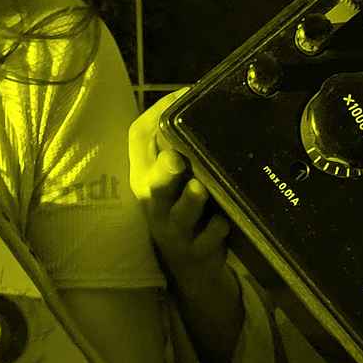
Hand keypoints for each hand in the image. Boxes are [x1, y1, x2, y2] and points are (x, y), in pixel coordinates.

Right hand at [129, 88, 230, 287]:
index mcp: (145, 175)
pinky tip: (224, 224)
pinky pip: (206, 240)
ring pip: (178, 213)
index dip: (158, 113)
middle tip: (175, 158)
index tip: (183, 93)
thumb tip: (199, 94)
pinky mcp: (194, 253)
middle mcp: (153, 202)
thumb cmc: (183, 209)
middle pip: (151, 182)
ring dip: (191, 200)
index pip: (138, 138)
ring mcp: (173, 230)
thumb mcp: (174, 178)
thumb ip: (182, 146)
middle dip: (163, 169)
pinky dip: (216, 230)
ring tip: (198, 188)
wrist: (190, 269)